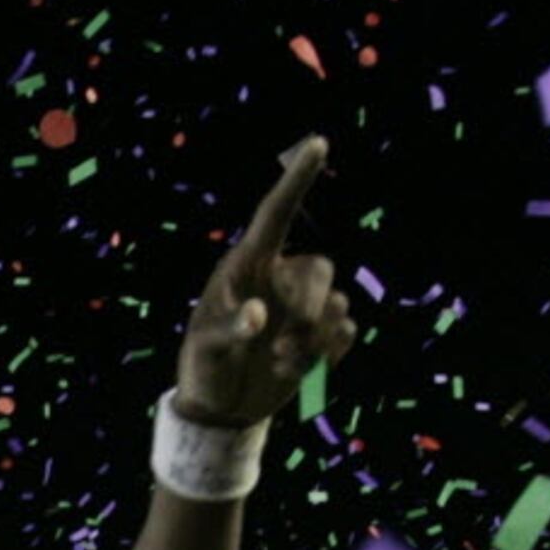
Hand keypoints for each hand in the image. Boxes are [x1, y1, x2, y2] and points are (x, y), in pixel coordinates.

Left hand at [173, 136, 357, 428]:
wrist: (220, 408)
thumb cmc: (203, 367)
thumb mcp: (206, 348)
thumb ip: (230, 329)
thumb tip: (260, 315)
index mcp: (248, 266)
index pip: (276, 214)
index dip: (297, 180)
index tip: (319, 142)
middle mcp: (280, 279)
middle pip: (320, 270)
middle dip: (310, 307)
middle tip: (286, 344)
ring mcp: (302, 309)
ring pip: (337, 304)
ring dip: (315, 339)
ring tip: (281, 363)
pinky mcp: (318, 339)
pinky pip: (345, 331)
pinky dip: (330, 352)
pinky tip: (300, 371)